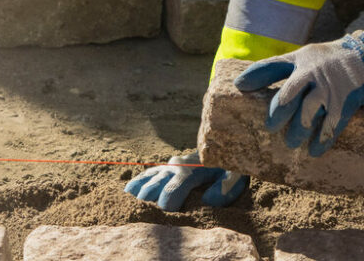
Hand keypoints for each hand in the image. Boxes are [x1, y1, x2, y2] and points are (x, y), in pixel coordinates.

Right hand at [124, 152, 247, 210]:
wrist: (223, 148)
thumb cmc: (229, 167)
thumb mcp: (234, 175)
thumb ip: (225, 188)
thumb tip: (207, 201)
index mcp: (190, 171)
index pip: (171, 191)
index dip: (168, 206)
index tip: (173, 215)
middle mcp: (174, 167)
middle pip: (152, 188)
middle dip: (150, 204)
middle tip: (153, 214)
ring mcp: (167, 166)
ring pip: (145, 181)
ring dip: (139, 195)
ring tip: (134, 207)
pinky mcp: (163, 168)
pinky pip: (145, 175)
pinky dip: (135, 184)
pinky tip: (128, 193)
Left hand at [236, 25, 363, 156]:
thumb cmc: (334, 58)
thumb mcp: (308, 55)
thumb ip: (283, 67)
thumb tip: (248, 82)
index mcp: (302, 61)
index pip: (273, 66)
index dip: (255, 76)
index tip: (240, 86)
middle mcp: (313, 74)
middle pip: (288, 97)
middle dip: (277, 115)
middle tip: (271, 127)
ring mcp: (330, 90)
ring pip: (307, 114)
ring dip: (297, 131)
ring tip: (292, 142)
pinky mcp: (346, 103)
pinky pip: (331, 127)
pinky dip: (321, 141)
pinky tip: (314, 151)